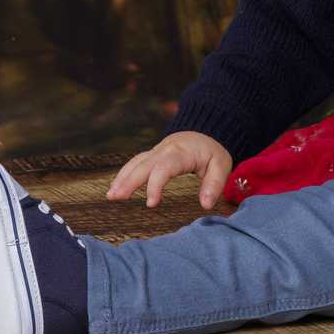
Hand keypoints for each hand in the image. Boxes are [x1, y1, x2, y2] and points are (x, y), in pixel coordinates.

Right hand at [107, 132, 232, 209]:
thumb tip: (206, 204)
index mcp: (182, 153)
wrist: (206, 128)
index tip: (150, 203)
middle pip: (144, 165)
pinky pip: (135, 162)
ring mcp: (157, 151)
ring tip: (111, 195)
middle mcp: (165, 150)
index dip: (155, 184)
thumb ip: (214, 184)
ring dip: (122, 177)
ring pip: (136, 162)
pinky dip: (124, 173)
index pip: (165, 168)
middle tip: (117, 197)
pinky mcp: (153, 154)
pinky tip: (115, 187)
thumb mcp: (221, 165)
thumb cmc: (213, 150)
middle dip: (129, 181)